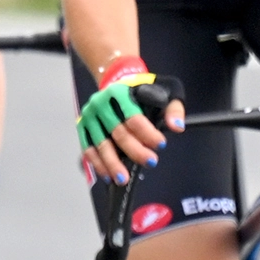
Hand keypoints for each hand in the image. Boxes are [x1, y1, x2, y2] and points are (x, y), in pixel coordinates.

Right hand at [77, 63, 183, 185]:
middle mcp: (101, 103)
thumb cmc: (143, 90)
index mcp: (120, 92)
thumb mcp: (164, 90)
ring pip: (101, 144)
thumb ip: (173, 108)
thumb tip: (177, 127)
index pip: (134, 117)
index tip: (161, 145)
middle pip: (118, 132)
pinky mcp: (82, 126)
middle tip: (151, 162)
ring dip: (112, 163)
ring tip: (124, 179)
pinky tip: (108, 176)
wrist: (117, 81)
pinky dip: (97, 164)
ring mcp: (90, 115)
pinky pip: (88, 149)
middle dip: (135, 151)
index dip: (147, 133)